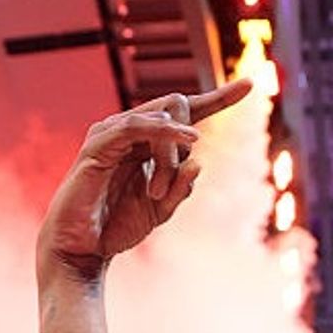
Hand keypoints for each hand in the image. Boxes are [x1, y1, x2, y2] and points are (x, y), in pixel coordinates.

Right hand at [37, 79, 251, 275]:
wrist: (83, 247)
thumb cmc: (118, 226)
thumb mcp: (163, 209)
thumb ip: (182, 188)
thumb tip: (199, 163)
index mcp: (149, 145)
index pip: (188, 113)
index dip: (218, 98)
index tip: (249, 85)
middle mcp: (131, 132)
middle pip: (178, 108)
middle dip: (185, 144)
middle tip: (164, 191)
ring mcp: (112, 135)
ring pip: (160, 119)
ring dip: (168, 157)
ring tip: (155, 192)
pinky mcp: (98, 145)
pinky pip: (134, 126)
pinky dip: (162, 132)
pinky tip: (188, 138)